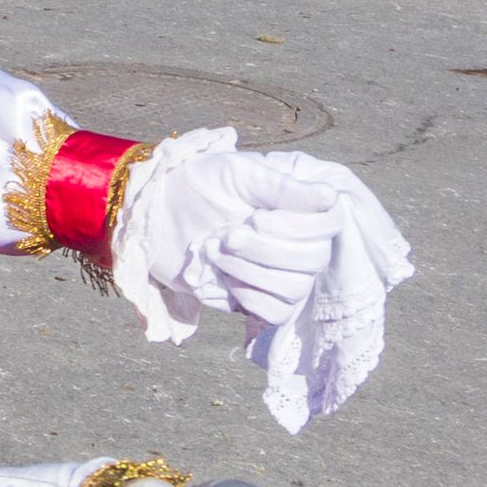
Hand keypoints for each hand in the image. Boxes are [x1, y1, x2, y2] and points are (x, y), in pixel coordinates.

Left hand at [113, 133, 413, 433]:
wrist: (156, 212)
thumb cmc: (199, 183)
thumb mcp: (238, 173)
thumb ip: (282, 187)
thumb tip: (330, 196)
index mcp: (296, 206)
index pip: (329, 224)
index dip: (300, 228)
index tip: (258, 217)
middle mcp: (295, 241)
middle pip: (313, 260)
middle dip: (266, 251)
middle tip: (226, 236)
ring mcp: (277, 273)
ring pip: (294, 289)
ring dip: (251, 272)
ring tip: (215, 251)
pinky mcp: (256, 298)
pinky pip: (275, 313)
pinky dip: (250, 298)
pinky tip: (224, 279)